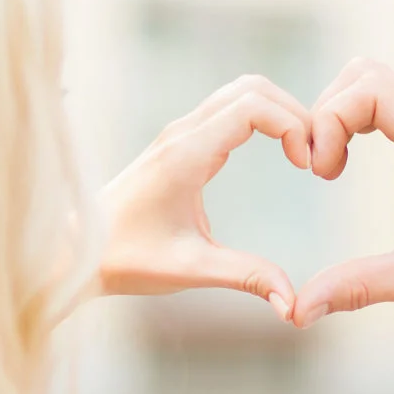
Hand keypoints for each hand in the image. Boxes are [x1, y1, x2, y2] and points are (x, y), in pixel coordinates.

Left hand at [99, 77, 308, 319]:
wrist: (77, 250)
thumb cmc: (127, 259)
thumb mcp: (191, 269)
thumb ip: (246, 278)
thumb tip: (293, 305)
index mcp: (186, 154)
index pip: (253, 107)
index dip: (293, 126)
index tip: (307, 166)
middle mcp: (183, 133)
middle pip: (253, 88)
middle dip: (295, 113)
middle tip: (315, 156)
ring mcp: (180, 133)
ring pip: (242, 92)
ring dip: (280, 112)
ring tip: (303, 154)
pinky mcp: (180, 142)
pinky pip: (230, 109)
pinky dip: (263, 118)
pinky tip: (280, 153)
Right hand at [294, 59, 393, 341]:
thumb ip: (356, 287)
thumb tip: (297, 311)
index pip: (367, 89)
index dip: (328, 121)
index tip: (322, 174)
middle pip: (365, 74)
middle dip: (327, 112)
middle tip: (318, 167)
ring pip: (377, 84)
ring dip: (342, 115)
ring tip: (330, 168)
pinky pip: (393, 106)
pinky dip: (360, 123)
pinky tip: (347, 165)